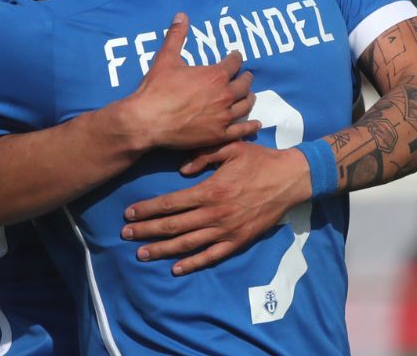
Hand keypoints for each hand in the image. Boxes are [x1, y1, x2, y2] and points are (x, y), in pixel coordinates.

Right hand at [121, 13, 258, 150]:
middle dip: (246, 78)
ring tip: (249, 96)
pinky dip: (250, 125)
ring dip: (249, 99)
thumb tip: (181, 15)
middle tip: (246, 76)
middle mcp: (224, 95)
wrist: (148, 120)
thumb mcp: (166, 58)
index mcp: (215, 75)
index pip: (234, 63)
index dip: (236, 58)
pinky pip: (241, 130)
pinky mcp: (219, 135)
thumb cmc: (157, 89)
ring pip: (245, 106)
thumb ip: (176, 36)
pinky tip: (256, 124)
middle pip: (244, 84)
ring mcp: (224, 116)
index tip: (236, 57)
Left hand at [121, 141, 310, 275]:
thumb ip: (203, 155)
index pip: (171, 203)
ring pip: (188, 244)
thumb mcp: (231, 147)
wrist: (290, 179)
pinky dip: (193, 263)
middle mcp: (215, 214)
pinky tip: (176, 268)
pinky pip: (212, 256)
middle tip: (126, 235)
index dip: (148, 210)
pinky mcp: (238, 241)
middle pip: (173, 226)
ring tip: (142, 253)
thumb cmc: (259, 160)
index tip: (129, 214)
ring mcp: (226, 230)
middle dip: (147, 231)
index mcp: (210, 190)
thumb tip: (181, 171)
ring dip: (163, 250)